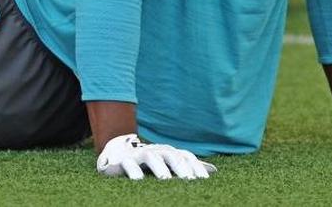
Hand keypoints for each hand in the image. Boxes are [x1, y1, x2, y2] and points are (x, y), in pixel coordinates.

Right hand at [96, 134, 215, 179]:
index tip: (204, 181)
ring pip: (151, 156)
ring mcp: (139, 154)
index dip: (196, 167)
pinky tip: (138, 181)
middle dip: (180, 167)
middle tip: (188, 181)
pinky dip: (133, 171)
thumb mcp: (168, 162)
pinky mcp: (122, 161)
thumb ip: (187, 165)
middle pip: (171, 154)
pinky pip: (128, 164)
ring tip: (166, 180)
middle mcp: (156, 150)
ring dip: (159, 167)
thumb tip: (214, 170)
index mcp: (169, 152)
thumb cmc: (148, 161)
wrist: (117, 153)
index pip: (186, 156)